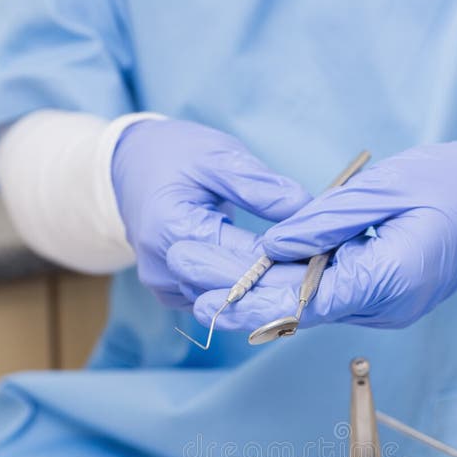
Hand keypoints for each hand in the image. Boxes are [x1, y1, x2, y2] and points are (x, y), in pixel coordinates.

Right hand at [111, 118, 310, 306]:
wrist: (131, 168)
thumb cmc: (176, 154)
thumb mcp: (218, 154)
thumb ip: (259, 185)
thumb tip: (306, 210)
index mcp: (171, 228)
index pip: (242, 258)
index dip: (286, 259)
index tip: (325, 256)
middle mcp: (163, 267)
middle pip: (235, 289)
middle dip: (281, 282)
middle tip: (325, 274)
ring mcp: (165, 286)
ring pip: (227, 302)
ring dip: (264, 292)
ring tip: (305, 277)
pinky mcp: (172, 295)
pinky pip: (215, 301)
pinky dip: (244, 293)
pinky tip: (273, 281)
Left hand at [167, 139, 456, 330]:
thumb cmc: (451, 184)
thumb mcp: (380, 191)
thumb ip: (321, 223)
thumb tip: (271, 246)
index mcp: (389, 279)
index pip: (310, 303)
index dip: (257, 304)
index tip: (213, 302)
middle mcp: (386, 307)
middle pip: (306, 311)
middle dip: (251, 302)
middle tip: (195, 292)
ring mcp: (388, 308)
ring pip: (317, 306)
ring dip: (270, 294)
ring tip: (215, 280)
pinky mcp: (387, 299)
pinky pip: (335, 296)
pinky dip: (299, 286)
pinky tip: (263, 273)